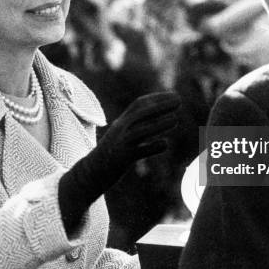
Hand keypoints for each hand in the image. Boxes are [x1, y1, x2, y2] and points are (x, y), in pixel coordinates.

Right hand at [59, 92, 180, 233]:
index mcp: (121, 122)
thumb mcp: (120, 136)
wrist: (89, 173)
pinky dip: (153, 147)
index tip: (172, 95)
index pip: (139, 104)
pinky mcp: (122, 159)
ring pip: (142, 130)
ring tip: (176, 120)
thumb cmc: (108, 155)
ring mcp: (121, 143)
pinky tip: (165, 145)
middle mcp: (120, 129)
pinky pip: (140, 151)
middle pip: (142, 113)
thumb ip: (135, 127)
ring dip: (160, 124)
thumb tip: (157, 121)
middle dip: (161, 106)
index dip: (156, 98)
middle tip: (179, 101)